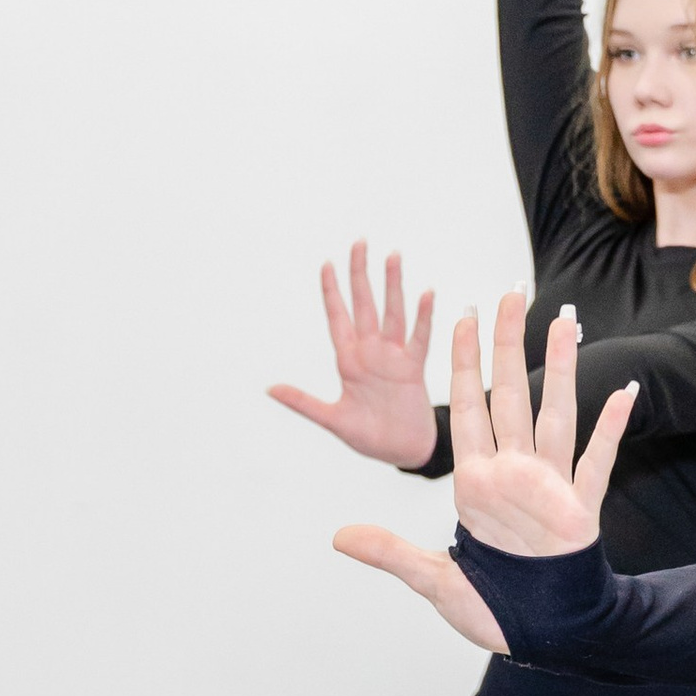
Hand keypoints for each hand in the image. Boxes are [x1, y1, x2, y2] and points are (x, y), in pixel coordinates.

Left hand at [269, 242, 438, 467]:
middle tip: (359, 243)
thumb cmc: (368, 435)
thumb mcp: (332, 420)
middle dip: (360, 275)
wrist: (403, 452)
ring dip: (392, 285)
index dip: (331, 293)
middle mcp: (370, 352)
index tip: (326, 264)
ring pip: (392, 313)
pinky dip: (423, 317)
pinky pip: (419, 338)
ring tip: (392, 256)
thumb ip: (303, 403)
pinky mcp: (414, 368)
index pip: (337, 319)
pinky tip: (425, 293)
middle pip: (364, 305)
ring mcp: (393, 357)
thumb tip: (270, 389)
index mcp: (348, 361)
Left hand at [334, 293, 637, 643]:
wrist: (542, 638)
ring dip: (560, 369)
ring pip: (555, 414)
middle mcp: (512, 476)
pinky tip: (623, 390)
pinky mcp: (581, 509)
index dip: (464, 365)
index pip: (467, 410)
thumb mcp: (434, 581)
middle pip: (511, 397)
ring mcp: (549, 488)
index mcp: (475, 485)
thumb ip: (391, 554)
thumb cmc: (493, 610)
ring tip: (564, 322)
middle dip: (509, 345)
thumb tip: (338, 539)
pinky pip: (597, 460)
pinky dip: (610, 427)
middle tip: (511, 294)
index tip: (462, 320)